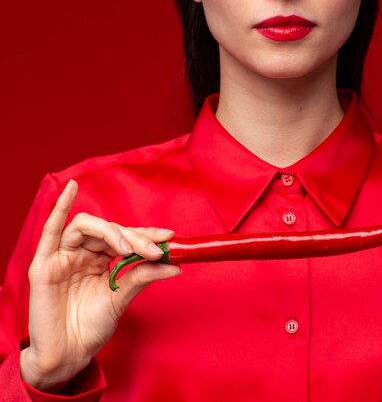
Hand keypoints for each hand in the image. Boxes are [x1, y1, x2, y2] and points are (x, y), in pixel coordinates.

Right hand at [20, 180, 180, 390]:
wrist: (69, 355)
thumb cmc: (90, 327)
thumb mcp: (121, 299)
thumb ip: (142, 277)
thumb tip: (174, 265)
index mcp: (100, 260)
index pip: (125, 238)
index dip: (146, 234)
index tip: (169, 236)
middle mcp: (82, 254)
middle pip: (110, 231)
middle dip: (135, 237)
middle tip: (155, 249)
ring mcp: (62, 257)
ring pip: (88, 227)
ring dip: (111, 231)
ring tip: (128, 247)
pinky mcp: (43, 266)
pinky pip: (50, 231)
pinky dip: (60, 208)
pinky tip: (71, 190)